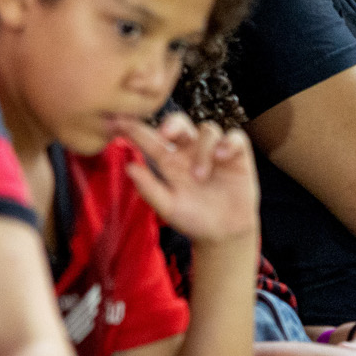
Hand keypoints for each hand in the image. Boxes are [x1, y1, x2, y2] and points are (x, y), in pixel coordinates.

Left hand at [121, 113, 258, 250]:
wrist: (224, 234)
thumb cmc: (194, 219)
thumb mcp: (168, 208)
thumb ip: (149, 189)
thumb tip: (129, 167)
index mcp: (169, 161)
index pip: (151, 139)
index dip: (136, 129)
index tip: (118, 121)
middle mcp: (190, 151)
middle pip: (180, 123)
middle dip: (172, 123)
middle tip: (165, 134)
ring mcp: (213, 151)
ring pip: (207, 130)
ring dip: (203, 149)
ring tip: (200, 175)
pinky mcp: (237, 155)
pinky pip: (235, 137)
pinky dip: (228, 143)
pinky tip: (222, 157)